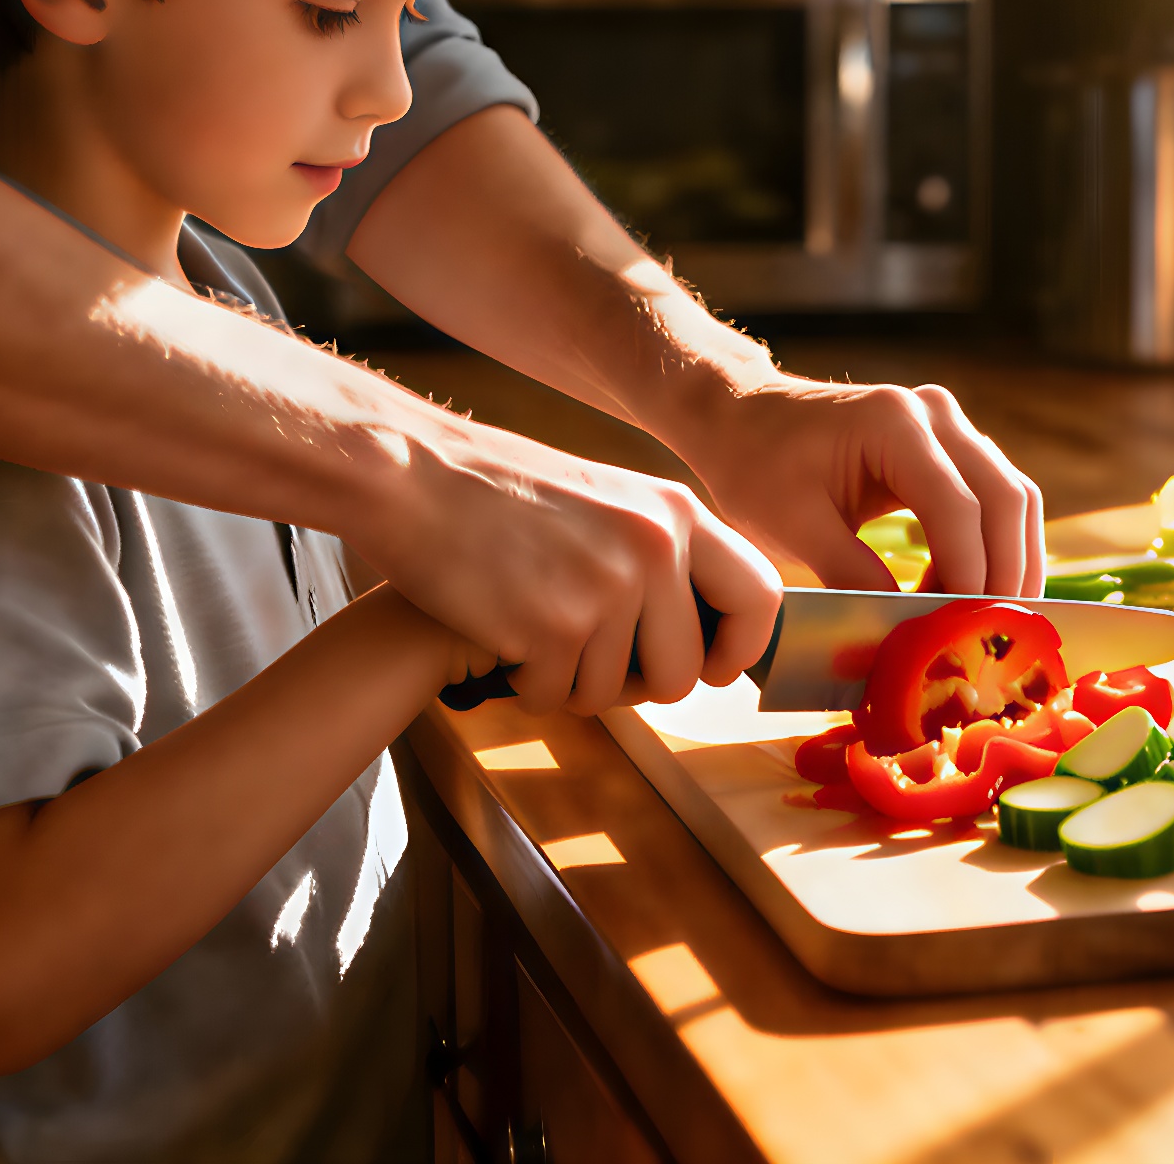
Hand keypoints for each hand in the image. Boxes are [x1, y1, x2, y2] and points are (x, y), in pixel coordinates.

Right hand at [347, 421, 783, 714]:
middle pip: (686, 671)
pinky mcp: (552, 626)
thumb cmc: (503, 495)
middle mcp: (654, 547)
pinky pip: (558, 696)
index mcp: (678, 512)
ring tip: (532, 631)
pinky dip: (529, 684)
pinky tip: (502, 638)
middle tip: (591, 660)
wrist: (413, 476)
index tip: (714, 669)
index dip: (741, 648)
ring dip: (572, 682)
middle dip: (639, 686)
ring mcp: (606, 587)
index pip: (760, 595)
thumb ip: (662, 555)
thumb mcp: (610, 501)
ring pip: (615, 694)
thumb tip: (709, 631)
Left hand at [678, 376, 1044, 596]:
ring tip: (985, 621)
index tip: (962, 628)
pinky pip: (997, 499)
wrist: (744, 419)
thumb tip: (905, 629)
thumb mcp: (792, 526)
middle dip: (1004, 574)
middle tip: (989, 636)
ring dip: (1010, 564)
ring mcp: (950, 428)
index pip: (958, 506)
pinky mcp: (952, 449)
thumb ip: (851, 574)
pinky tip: (969, 593)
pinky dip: (995, 549)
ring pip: (1014, 498)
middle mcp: (935, 414)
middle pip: (1006, 498)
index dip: (969, 572)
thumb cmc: (758, 465)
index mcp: (894, 422)